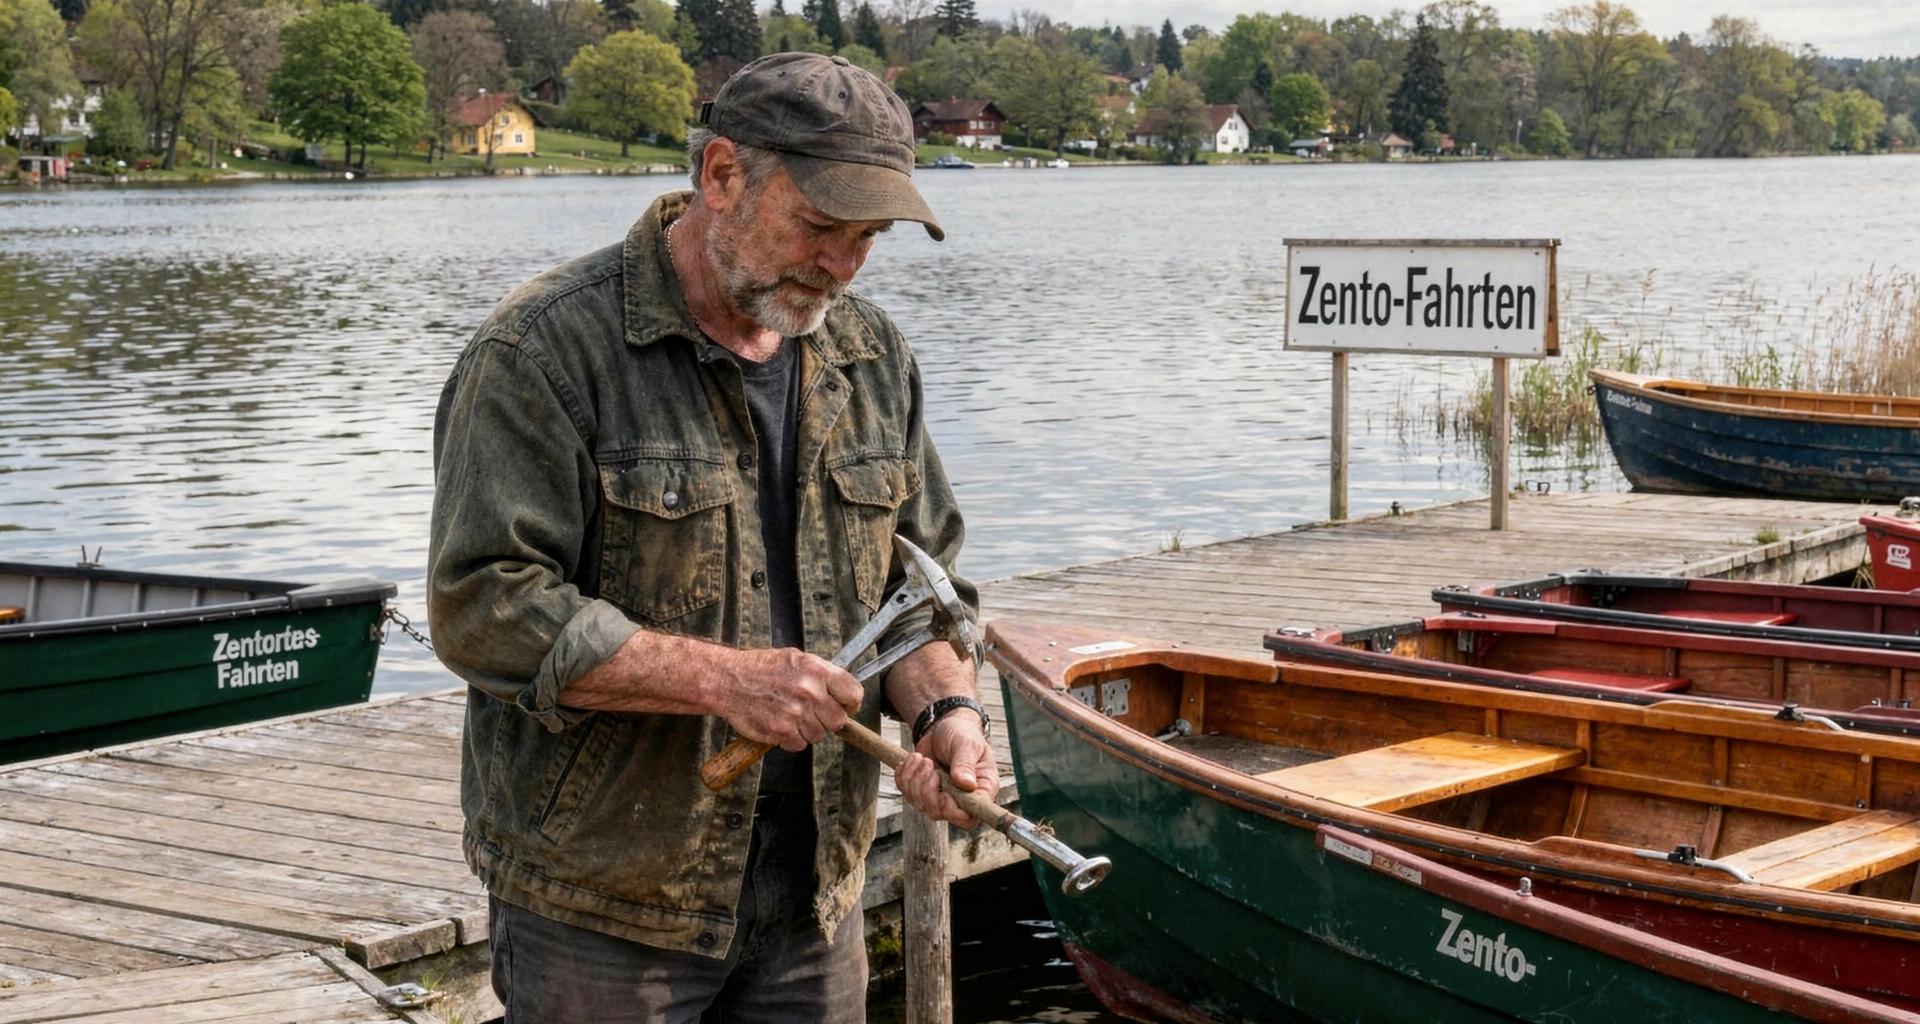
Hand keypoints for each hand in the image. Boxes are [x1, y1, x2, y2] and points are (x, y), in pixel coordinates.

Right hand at [717, 647, 862, 751]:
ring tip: (790, 715)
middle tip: (813, 713)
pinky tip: (780, 724)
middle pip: (839, 720)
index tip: (846, 706)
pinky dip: (791, 740)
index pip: (853, 694)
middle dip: (828, 719)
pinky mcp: (781, 731)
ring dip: (807, 730)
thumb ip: (821, 674)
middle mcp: (809, 691)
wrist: (728, 680)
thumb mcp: (796, 659)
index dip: (851, 703)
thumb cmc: (761, 668)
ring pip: (819, 735)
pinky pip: (800, 745)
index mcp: (816, 670)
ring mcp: (796, 713)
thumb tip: (843, 691)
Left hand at [895, 711, 998, 828]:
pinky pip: (907, 794)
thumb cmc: (962, 733)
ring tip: (921, 758)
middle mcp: (962, 798)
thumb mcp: (966, 744)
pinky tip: (912, 760)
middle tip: (928, 764)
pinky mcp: (923, 791)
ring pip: (920, 805)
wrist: (945, 725)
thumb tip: (966, 785)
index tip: (943, 794)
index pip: (969, 818)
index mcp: (981, 789)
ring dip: (914, 780)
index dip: (953, 812)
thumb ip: (965, 764)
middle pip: (939, 813)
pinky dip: (904, 776)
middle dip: (927, 790)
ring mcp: (941, 796)